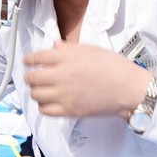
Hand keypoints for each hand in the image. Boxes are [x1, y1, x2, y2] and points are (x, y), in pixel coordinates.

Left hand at [23, 40, 149, 117]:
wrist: (129, 88)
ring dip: (36, 91)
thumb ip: (69, 48)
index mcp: (67, 58)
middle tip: (33, 76)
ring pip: (36, 95)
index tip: (27, 61)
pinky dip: (43, 106)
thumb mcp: (91, 49)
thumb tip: (53, 46)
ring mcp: (65, 95)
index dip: (28, 59)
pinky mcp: (69, 110)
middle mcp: (62, 76)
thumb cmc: (114, 67)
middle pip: (32, 78)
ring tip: (42, 89)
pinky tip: (49, 101)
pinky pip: (45, 111)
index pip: (36, 58)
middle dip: (30, 76)